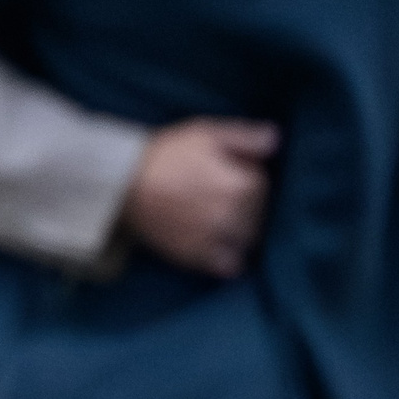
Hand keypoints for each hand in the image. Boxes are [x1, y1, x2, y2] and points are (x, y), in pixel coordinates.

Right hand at [121, 118, 279, 277]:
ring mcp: (217, 239)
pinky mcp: (197, 257)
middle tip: (217, 194)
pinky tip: (216, 243)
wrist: (121, 184)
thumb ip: (246, 138)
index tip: (227, 171)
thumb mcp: (206, 133)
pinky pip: (229, 265)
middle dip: (245, 205)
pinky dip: (228, 257)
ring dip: (240, 231)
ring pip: (247, 240)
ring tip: (216, 217)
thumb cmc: (164, 155)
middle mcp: (236, 216)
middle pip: (258, 215)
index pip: (264, 185)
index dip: (246, 175)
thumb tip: (277, 140)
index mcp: (244, 185)